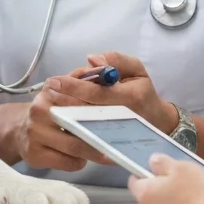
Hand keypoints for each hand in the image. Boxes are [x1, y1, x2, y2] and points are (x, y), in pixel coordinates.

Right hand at [9, 87, 110, 172]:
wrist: (20, 130)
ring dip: (92, 151)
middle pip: (78, 124)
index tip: (119, 115)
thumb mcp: (65, 88)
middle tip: (118, 141)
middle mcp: (39, 110)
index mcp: (51, 89)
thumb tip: (108, 72)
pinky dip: (79, 162)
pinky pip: (68, 163)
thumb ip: (86, 77)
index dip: (101, 107)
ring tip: (104, 152)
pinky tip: (80, 157)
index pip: (82, 98)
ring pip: (74, 147)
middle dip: (100, 133)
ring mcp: (34, 134)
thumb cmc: (52, 109)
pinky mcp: (34, 156)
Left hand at [48, 52, 178, 133]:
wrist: (157, 122)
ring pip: (84, 124)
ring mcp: (115, 133)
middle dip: (63, 100)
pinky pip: (88, 136)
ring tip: (49, 102)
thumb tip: (92, 60)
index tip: (54, 80)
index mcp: (129, 96)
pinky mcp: (110, 144)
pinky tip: (61, 118)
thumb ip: (116, 59)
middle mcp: (122, 116)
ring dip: (64, 113)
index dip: (73, 86)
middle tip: (47, 90)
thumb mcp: (136, 69)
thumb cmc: (143, 91)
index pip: (95, 92)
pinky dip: (73, 127)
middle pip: (85, 110)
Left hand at [128, 154, 203, 203]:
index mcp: (145, 195)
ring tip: (198, 199)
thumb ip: (163, 163)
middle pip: (152, 199)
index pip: (135, 182)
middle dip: (165, 190)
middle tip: (185, 182)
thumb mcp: (182, 167)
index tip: (161, 170)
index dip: (146, 173)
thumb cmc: (198, 194)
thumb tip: (153, 162)